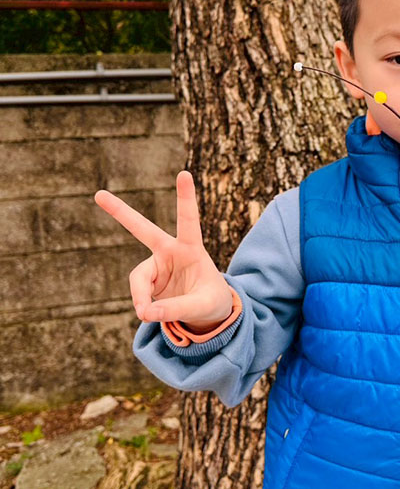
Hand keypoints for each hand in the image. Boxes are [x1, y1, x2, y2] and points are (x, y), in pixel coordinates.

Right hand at [94, 170, 232, 328]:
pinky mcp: (148, 281)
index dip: (185, 198)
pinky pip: (138, 294)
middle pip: (143, 229)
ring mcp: (156, 265)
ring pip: (139, 279)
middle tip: (99, 194)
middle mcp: (170, 252)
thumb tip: (146, 313)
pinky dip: (142, 305)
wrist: (207, 313)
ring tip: (146, 314)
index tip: (184, 173)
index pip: (188, 220)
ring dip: (140, 297)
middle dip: (121, 213)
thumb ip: (176, 309)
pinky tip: (148, 313)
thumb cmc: (211, 302)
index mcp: (191, 249)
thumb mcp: (202, 307)